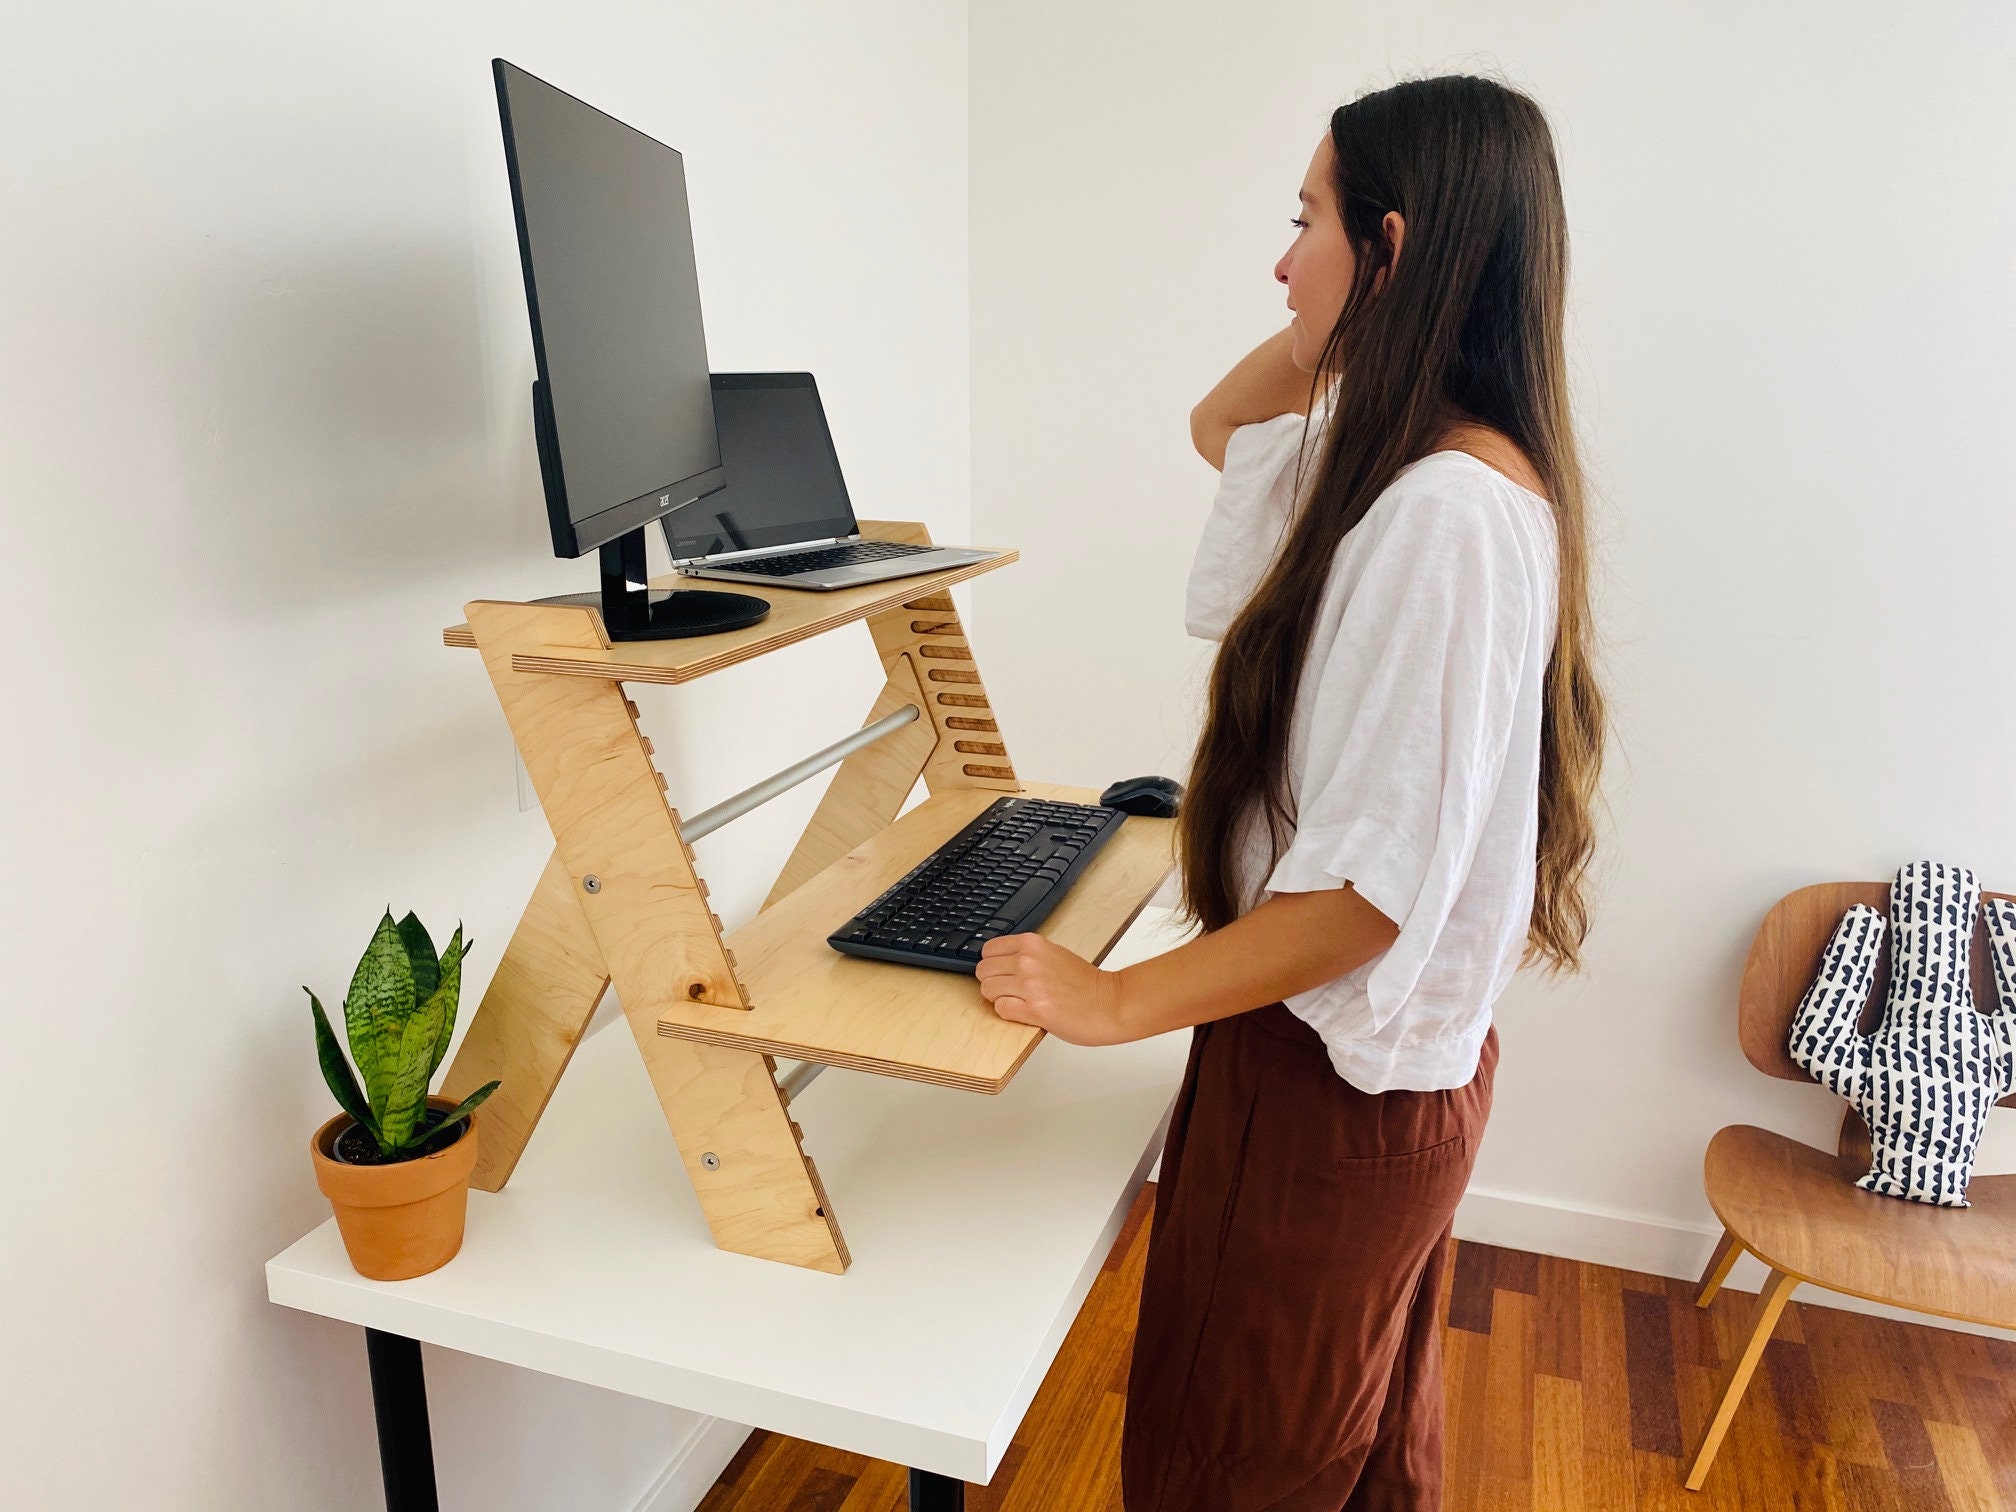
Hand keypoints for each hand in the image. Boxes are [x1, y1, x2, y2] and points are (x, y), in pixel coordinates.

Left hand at [974, 934, 1131, 1045]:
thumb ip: (1028, 955)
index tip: (1001, 972)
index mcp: (1033, 944)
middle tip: (1010, 990)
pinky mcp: (1034, 1009)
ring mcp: (1030, 985)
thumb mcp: (1055, 954)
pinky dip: (1008, 1012)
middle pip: (983, 971)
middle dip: (993, 982)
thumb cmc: (1087, 983)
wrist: (1111, 1003)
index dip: (993, 964)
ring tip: (1019, 1001)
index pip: (988, 950)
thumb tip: (1000, 963)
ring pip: (988, 990)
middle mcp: (1028, 961)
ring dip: (999, 998)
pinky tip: (1024, 1011)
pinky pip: (1001, 1009)